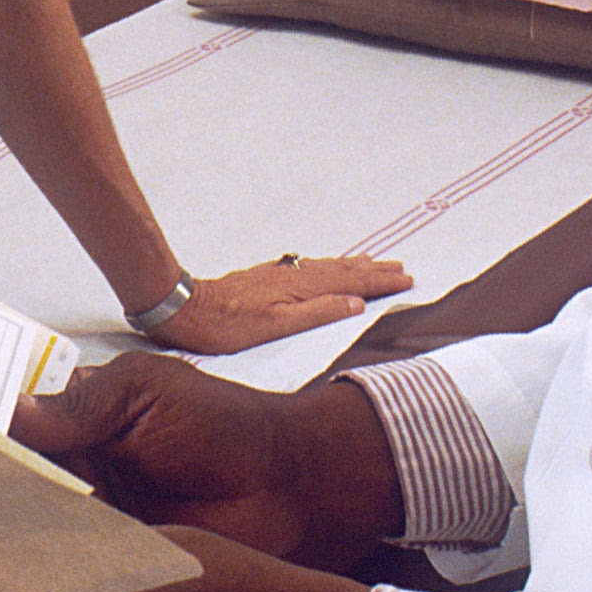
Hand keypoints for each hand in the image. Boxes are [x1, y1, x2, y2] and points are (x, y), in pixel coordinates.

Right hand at [13, 352, 400, 570]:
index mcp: (76, 421)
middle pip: (6, 483)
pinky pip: (65, 569)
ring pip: (27, 529)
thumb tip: (10, 409)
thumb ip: (80, 406)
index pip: (9, 427)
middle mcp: (74, 471)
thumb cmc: (222, 424)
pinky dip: (43, 571)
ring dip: (2, 533)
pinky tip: (11, 574)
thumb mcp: (146, 394)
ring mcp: (88, 521)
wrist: (286, 486)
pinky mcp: (111, 564)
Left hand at [147, 254, 412, 355]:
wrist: (185, 308)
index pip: (350, 284)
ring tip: (375, 264)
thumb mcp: (274, 328)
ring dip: (354, 266)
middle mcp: (293, 277)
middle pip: (342, 270)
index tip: (406, 278)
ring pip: (326, 268)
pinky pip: (309, 269)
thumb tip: (355, 304)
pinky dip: (329, 268)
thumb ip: (316, 314)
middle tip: (402, 268)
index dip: (379, 282)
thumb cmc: (227, 326)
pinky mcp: (266, 278)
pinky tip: (327, 269)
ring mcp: (279, 275)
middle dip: (373, 270)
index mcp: (301, 289)